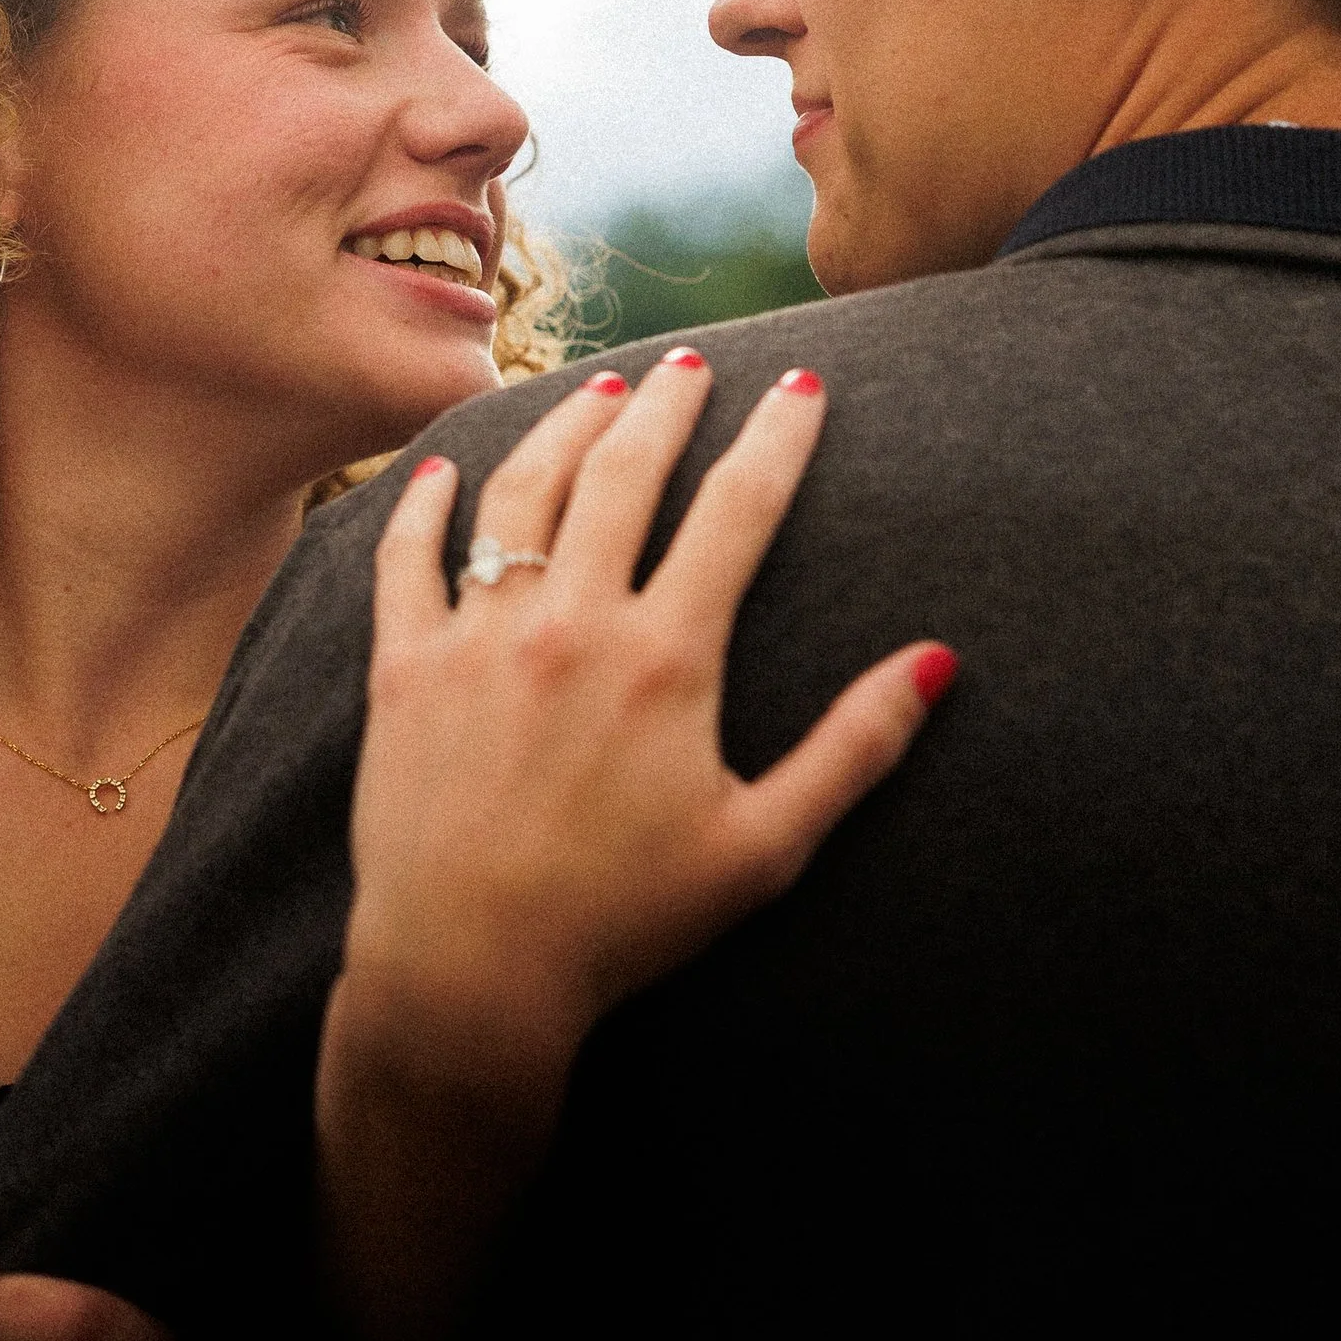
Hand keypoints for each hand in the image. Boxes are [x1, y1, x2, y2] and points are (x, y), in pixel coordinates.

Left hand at [317, 348, 953, 1340]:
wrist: (469, 978)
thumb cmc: (626, 924)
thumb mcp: (763, 848)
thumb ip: (853, 749)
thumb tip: (938, 662)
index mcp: (667, 659)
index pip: (737, 511)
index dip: (777, 438)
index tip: (804, 384)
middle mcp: (570, 624)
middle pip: (626, 474)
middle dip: (668, 403)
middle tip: (693, 362)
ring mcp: (477, 637)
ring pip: (522, 493)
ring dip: (565, 428)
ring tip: (598, 389)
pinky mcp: (402, 668)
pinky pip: (406, 558)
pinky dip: (424, 504)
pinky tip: (444, 469)